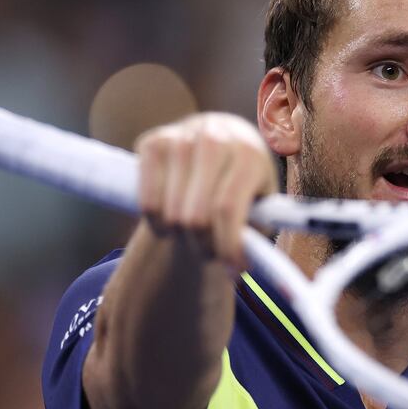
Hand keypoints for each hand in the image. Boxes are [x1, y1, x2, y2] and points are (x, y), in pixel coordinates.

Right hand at [135, 113, 278, 269]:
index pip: (228, 209)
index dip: (227, 246)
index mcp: (249, 154)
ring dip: (179, 236)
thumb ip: (255, 231)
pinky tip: (169, 220)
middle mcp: (215, 138)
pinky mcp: (153, 143)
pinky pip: (147, 202)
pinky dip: (156, 222)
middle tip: (211, 253)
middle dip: (204, 246)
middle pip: (196, 216)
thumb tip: (240, 262)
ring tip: (193, 234)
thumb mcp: (260, 203)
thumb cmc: (242, 184)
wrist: (220, 141)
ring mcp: (181, 137)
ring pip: (171, 212)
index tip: (233, 271)